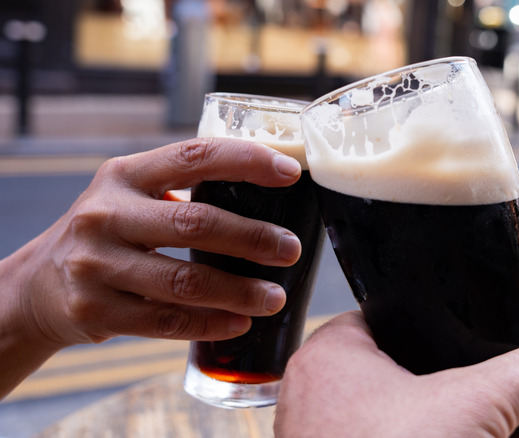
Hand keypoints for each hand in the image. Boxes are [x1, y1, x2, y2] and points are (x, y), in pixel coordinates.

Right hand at [0, 138, 302, 397]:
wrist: (37, 285)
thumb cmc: (108, 233)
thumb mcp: (131, 196)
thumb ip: (182, 190)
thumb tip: (271, 197)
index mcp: (124, 175)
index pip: (194, 156)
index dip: (246, 161)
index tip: (291, 173)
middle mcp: (105, 214)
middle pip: (195, 222)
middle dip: (252, 238)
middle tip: (291, 249)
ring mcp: (95, 264)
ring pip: (184, 280)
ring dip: (239, 291)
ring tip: (275, 297)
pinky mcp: (94, 309)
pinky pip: (165, 322)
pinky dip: (209, 324)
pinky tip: (240, 324)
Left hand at [275, 311, 518, 437]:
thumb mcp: (472, 409)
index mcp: (330, 357)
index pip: (388, 317)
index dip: (435, 325)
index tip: (473, 341)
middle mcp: (317, 399)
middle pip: (399, 373)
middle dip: (449, 388)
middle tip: (488, 401)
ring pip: (396, 420)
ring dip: (442, 425)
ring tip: (485, 431)